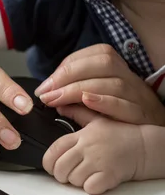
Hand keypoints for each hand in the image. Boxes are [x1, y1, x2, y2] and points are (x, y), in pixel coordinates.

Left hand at [35, 44, 164, 125]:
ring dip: (78, 89)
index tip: (46, 84)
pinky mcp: (140, 116)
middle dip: (69, 75)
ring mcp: (137, 96)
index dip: (67, 66)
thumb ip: (75, 91)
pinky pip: (125, 105)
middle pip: (103, 63)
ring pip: (112, 83)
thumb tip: (48, 92)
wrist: (149, 140)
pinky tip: (86, 102)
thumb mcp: (97, 97)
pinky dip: (104, 102)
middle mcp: (129, 78)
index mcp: (118, 70)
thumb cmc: (117, 115)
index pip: (95, 54)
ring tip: (55, 100)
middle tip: (46, 93)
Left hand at [42, 105, 144, 194]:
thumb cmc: (122, 134)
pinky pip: (89, 188)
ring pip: (73, 180)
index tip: (51, 167)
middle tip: (70, 173)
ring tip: (89, 174)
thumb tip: (58, 106)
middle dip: (61, 175)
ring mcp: (98, 161)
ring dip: (78, 181)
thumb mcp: (97, 120)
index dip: (48, 162)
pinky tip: (98, 180)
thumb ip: (77, 114)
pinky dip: (91, 188)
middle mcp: (87, 148)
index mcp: (82, 136)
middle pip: (60, 168)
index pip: (54, 150)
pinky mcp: (109, 175)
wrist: (147, 146)